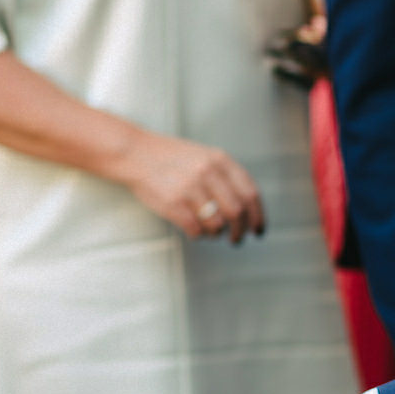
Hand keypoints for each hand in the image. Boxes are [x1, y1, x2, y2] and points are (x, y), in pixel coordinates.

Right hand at [111, 128, 266, 242]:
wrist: (136, 153)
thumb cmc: (173, 159)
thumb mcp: (206, 157)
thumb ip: (227, 177)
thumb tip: (249, 210)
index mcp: (221, 160)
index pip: (250, 194)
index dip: (258, 216)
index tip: (258, 230)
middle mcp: (208, 173)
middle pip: (237, 213)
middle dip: (240, 231)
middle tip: (236, 239)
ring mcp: (190, 188)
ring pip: (217, 224)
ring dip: (217, 234)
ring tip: (211, 232)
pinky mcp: (173, 203)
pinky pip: (195, 230)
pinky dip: (198, 235)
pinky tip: (195, 231)